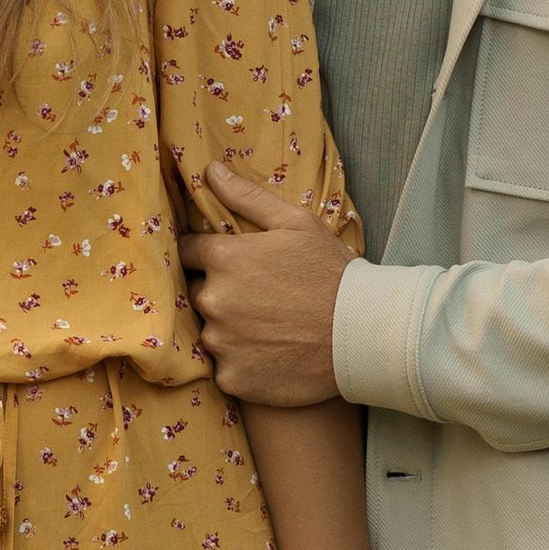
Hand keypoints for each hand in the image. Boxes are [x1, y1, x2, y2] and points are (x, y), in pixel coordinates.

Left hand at [179, 165, 350, 404]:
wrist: (362, 334)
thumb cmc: (331, 272)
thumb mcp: (296, 223)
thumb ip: (247, 197)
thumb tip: (210, 171)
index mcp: (223, 259)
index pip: (187, 252)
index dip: (205, 255)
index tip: (229, 263)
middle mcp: (213, 300)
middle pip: (195, 294)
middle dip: (217, 293)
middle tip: (258, 299)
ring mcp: (221, 343)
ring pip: (210, 333)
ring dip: (229, 330)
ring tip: (268, 329)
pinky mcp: (233, 378)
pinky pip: (226, 368)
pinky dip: (242, 364)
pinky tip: (271, 356)